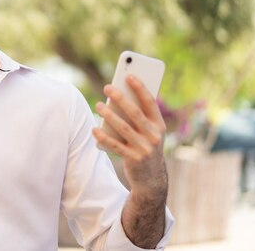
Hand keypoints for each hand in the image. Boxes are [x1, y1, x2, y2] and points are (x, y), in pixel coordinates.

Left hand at [92, 75, 167, 196]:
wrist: (152, 179)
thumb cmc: (146, 147)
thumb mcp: (149, 132)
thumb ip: (139, 117)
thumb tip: (119, 97)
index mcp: (159, 125)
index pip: (150, 103)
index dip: (140, 88)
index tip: (129, 75)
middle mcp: (154, 136)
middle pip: (135, 113)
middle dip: (120, 98)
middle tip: (107, 87)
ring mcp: (144, 148)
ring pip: (123, 128)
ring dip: (109, 115)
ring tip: (98, 105)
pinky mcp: (133, 159)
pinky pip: (115, 145)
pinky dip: (104, 137)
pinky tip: (95, 129)